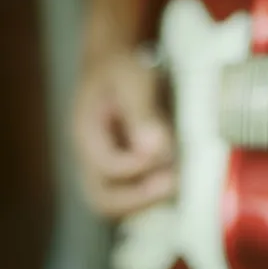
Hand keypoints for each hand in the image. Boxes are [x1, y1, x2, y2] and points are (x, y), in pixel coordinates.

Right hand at [72, 49, 175, 217]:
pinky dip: (156, 194)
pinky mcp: (128, 171)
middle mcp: (92, 159)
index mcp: (87, 134)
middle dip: (140, 199)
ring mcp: (108, 168)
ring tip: (178, 182)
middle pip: (103, 200)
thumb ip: (142, 112)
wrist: (118, 63)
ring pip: (120, 204)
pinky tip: (179, 180)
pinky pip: (137, 195)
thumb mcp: (133, 80)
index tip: (164, 149)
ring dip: (150, 201)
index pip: (107, 166)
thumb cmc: (124, 67)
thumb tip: (153, 148)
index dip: (137, 164)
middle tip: (173, 183)